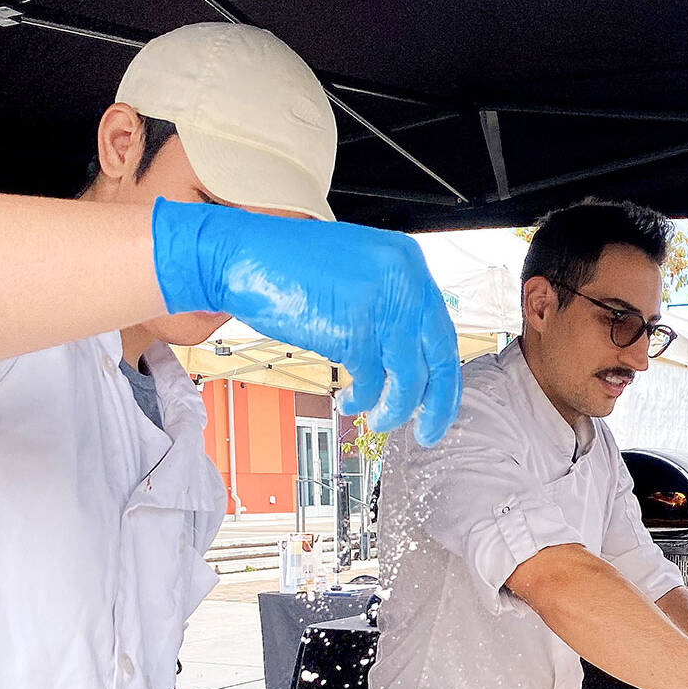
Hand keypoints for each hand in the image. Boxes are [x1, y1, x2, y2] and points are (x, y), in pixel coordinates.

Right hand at [151, 200, 460, 443]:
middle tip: (429, 431)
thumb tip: (413, 357)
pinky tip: (350, 401)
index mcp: (408, 263)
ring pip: (410, 378)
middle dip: (437, 404)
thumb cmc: (291, 266)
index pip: (443, 331)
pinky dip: (363, 398)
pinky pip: (372, 380)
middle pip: (440, 358)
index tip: (438, 400)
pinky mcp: (355, 330)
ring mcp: (382, 306)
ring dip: (394, 409)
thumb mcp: (359, 274)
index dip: (443, 375)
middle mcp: (404, 281)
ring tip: (379, 419)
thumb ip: (391, 306)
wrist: (244, 257)